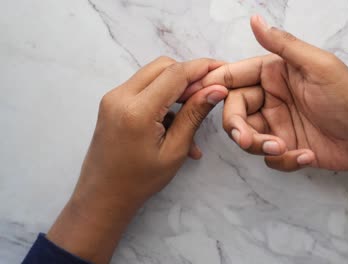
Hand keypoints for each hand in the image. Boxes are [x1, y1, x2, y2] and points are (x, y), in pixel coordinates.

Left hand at [47, 57, 227, 263]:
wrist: (103, 195)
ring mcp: (113, 97)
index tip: (222, 69)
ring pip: (153, 74)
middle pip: (163, 66)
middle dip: (189, 74)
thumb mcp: (174, 150)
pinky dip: (163, 97)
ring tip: (193, 112)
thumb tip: (216, 90)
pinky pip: (144, 88)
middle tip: (209, 92)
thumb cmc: (140, 180)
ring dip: (176, 86)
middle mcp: (121, 96)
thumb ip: (194, 115)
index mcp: (137, 110)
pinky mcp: (112, 102)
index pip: (175, 74)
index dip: (202, 67)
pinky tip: (175, 122)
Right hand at [183, 15, 347, 182]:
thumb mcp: (317, 66)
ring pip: (246, 136)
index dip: (213, 87)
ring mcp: (274, 123)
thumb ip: (283, 45)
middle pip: (233, 112)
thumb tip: (255, 19)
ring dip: (260, 147)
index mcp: (272, 74)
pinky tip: (307, 155)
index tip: (198, 97)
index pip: (232, 78)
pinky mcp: (282, 146)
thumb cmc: (347, 97)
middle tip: (247, 140)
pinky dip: (284, 160)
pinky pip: (267, 157)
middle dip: (238, 128)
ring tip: (285, 148)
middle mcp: (268, 98)